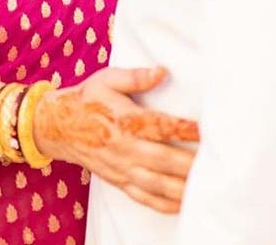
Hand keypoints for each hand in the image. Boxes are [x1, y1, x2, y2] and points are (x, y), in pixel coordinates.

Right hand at [33, 66, 198, 213]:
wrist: (58, 125)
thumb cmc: (87, 98)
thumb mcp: (107, 78)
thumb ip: (135, 76)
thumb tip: (161, 71)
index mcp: (125, 120)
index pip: (161, 126)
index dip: (185, 129)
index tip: (206, 130)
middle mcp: (125, 147)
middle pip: (164, 159)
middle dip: (191, 164)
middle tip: (217, 164)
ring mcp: (122, 168)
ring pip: (157, 184)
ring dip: (183, 188)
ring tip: (206, 188)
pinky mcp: (119, 181)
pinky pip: (145, 197)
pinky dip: (166, 204)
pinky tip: (184, 204)